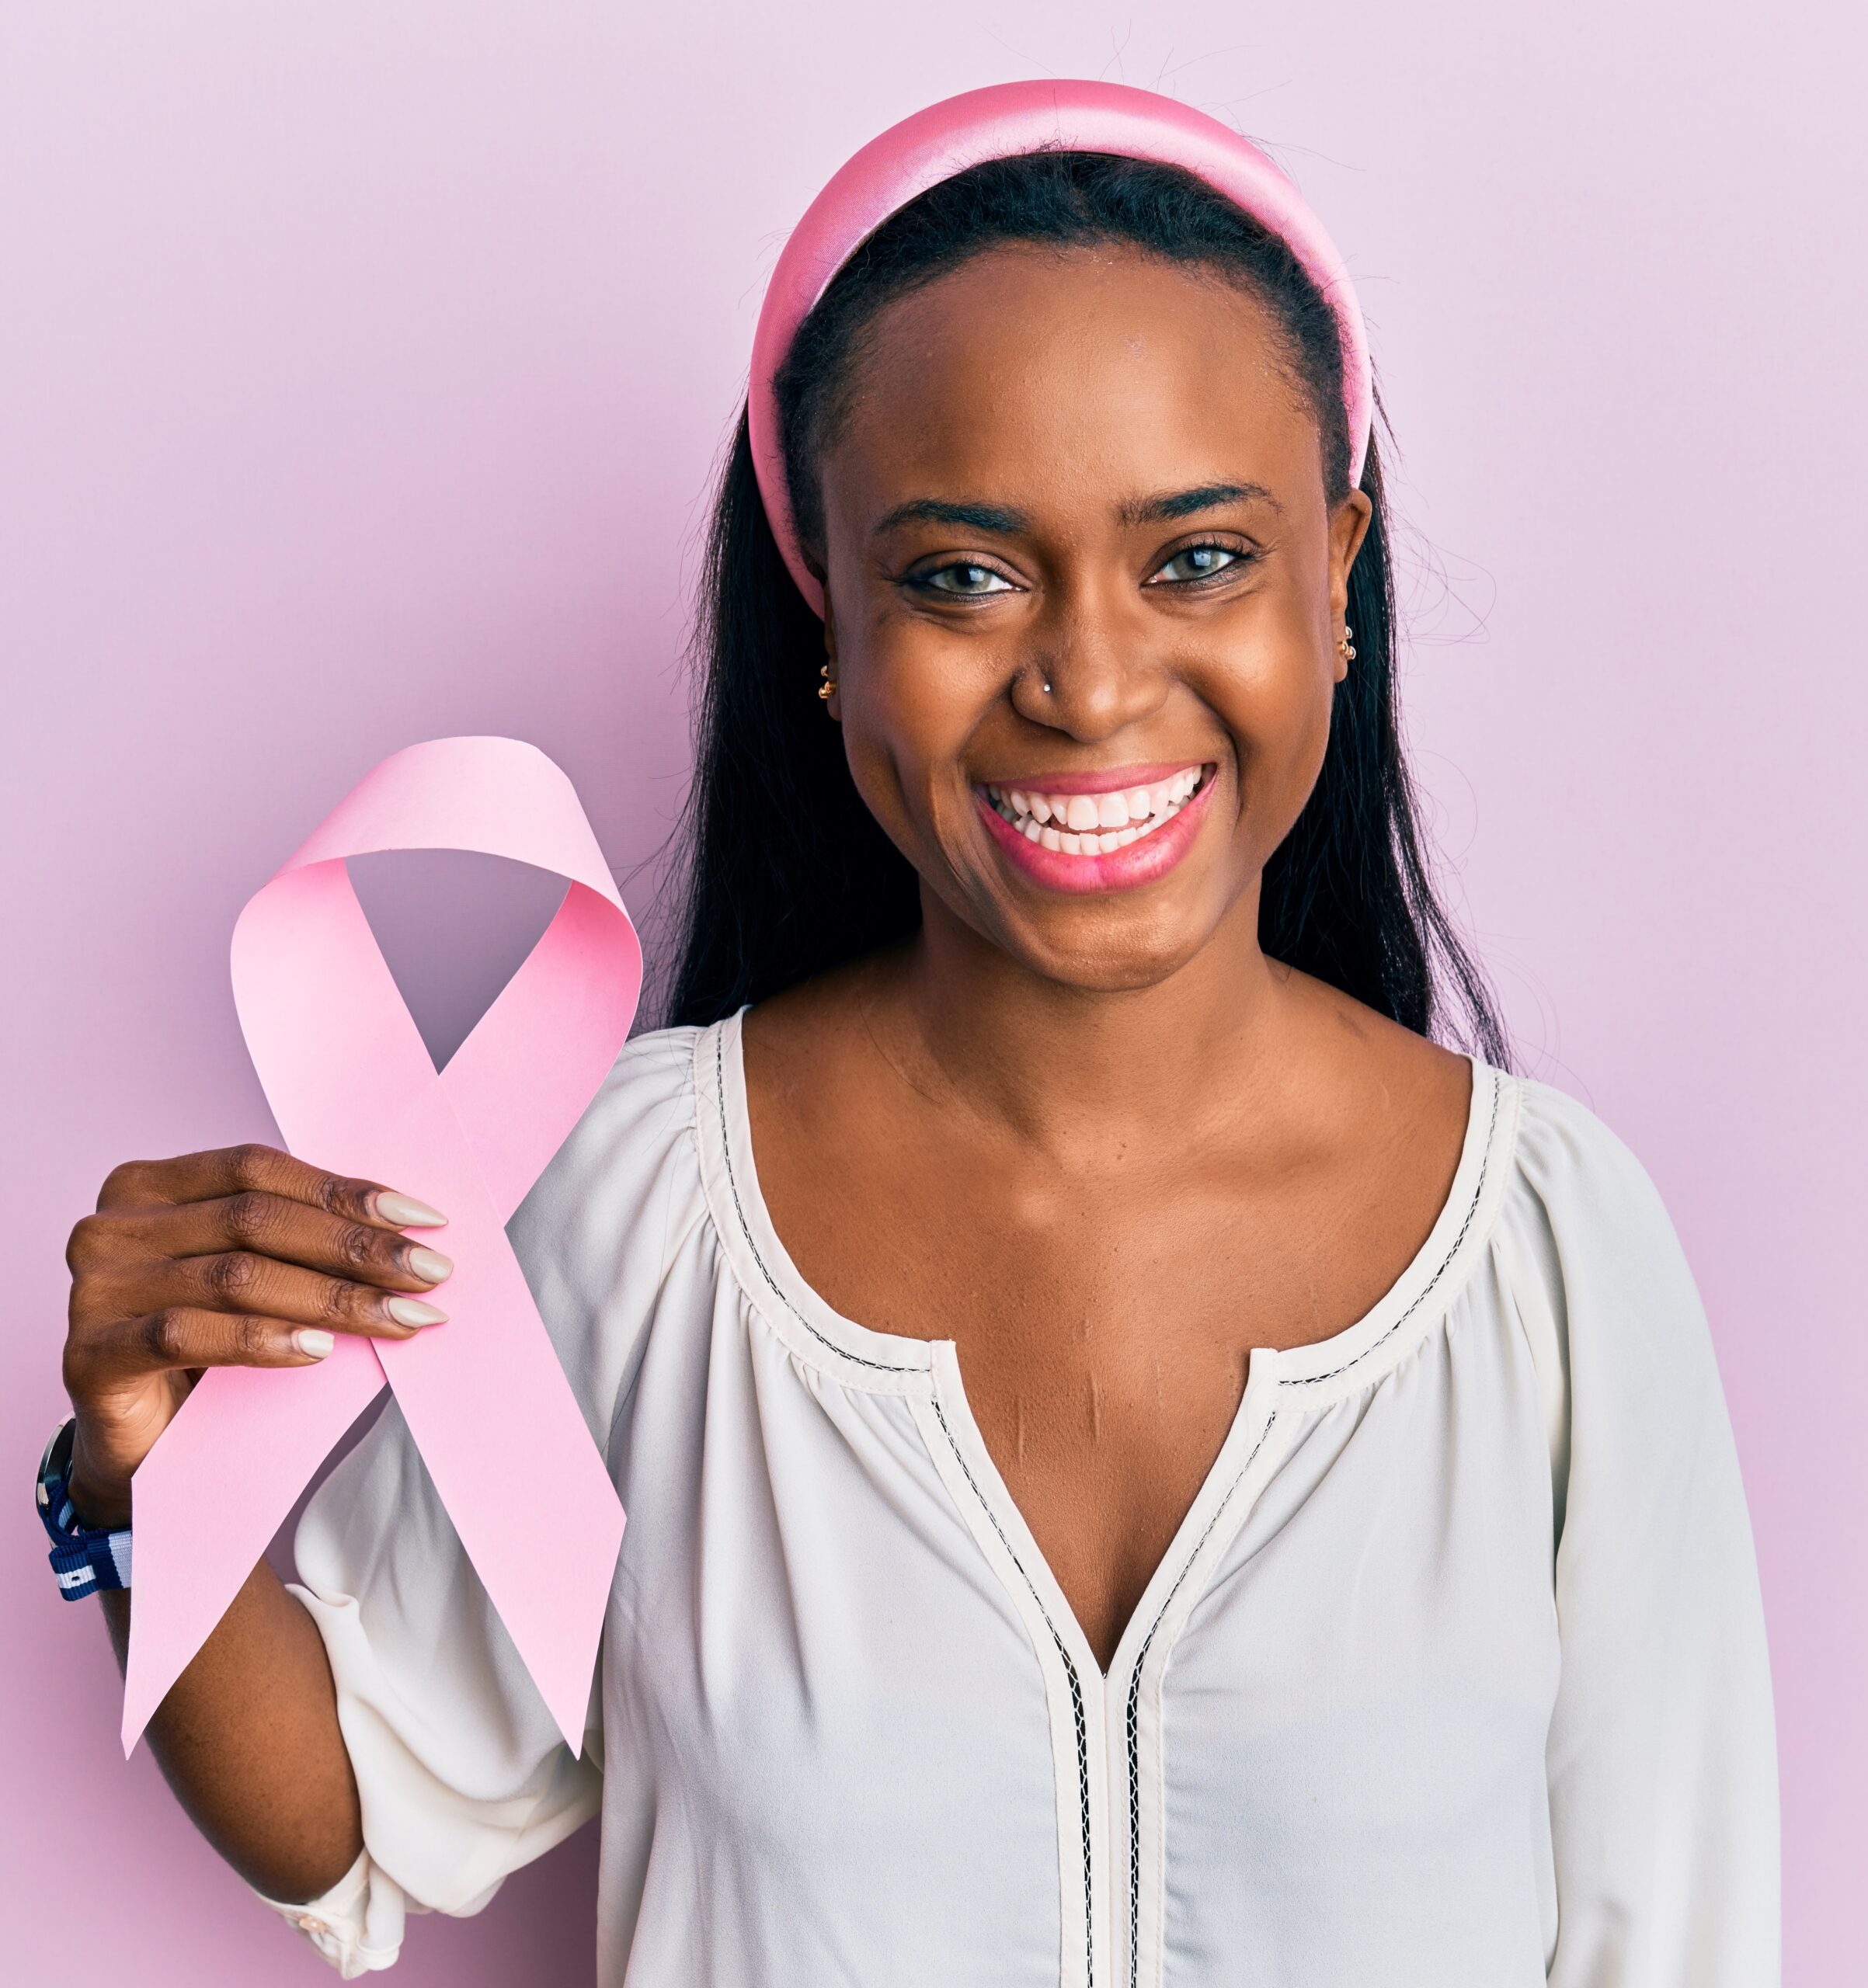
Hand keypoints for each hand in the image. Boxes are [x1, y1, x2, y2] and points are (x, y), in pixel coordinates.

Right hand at [62, 1146, 451, 1526]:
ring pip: (234, 1276)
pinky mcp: (88, 1356)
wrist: (141, 1442)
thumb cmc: (207, 1345)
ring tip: (399, 1317)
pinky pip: (188, 1333)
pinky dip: (264, 1340)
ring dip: (332, 1298)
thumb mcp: (252, 1274)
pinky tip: (320, 1350)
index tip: (425, 1221)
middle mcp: (111, 1226)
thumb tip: (408, 1229)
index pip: (258, 1169)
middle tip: (429, 1273)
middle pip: (254, 1220)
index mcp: (148, 1185)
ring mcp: (93, 1290)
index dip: (346, 1192)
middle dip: (355, 1248)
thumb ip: (297, 1240)